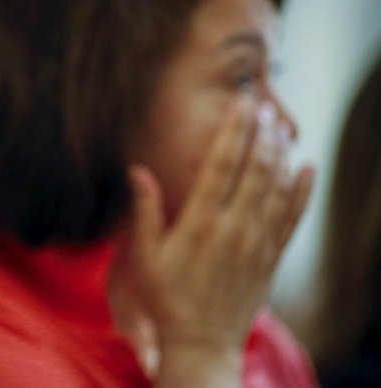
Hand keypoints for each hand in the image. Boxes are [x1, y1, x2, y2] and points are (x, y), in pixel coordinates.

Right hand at [116, 100, 313, 385]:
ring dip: (281, 154)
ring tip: (281, 127)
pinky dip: (303, 191)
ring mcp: (257, 242)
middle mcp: (233, 228)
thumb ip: (144, 210)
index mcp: (199, 222)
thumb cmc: (166, 297)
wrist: (201, 341)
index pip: (221, 165)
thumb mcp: (145, 255)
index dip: (233, 131)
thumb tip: (137, 170)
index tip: (240, 105)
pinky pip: (292, 217)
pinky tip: (308, 168)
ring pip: (276, 188)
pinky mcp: (271, 257)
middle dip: (261, 134)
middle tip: (264, 107)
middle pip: (254, 169)